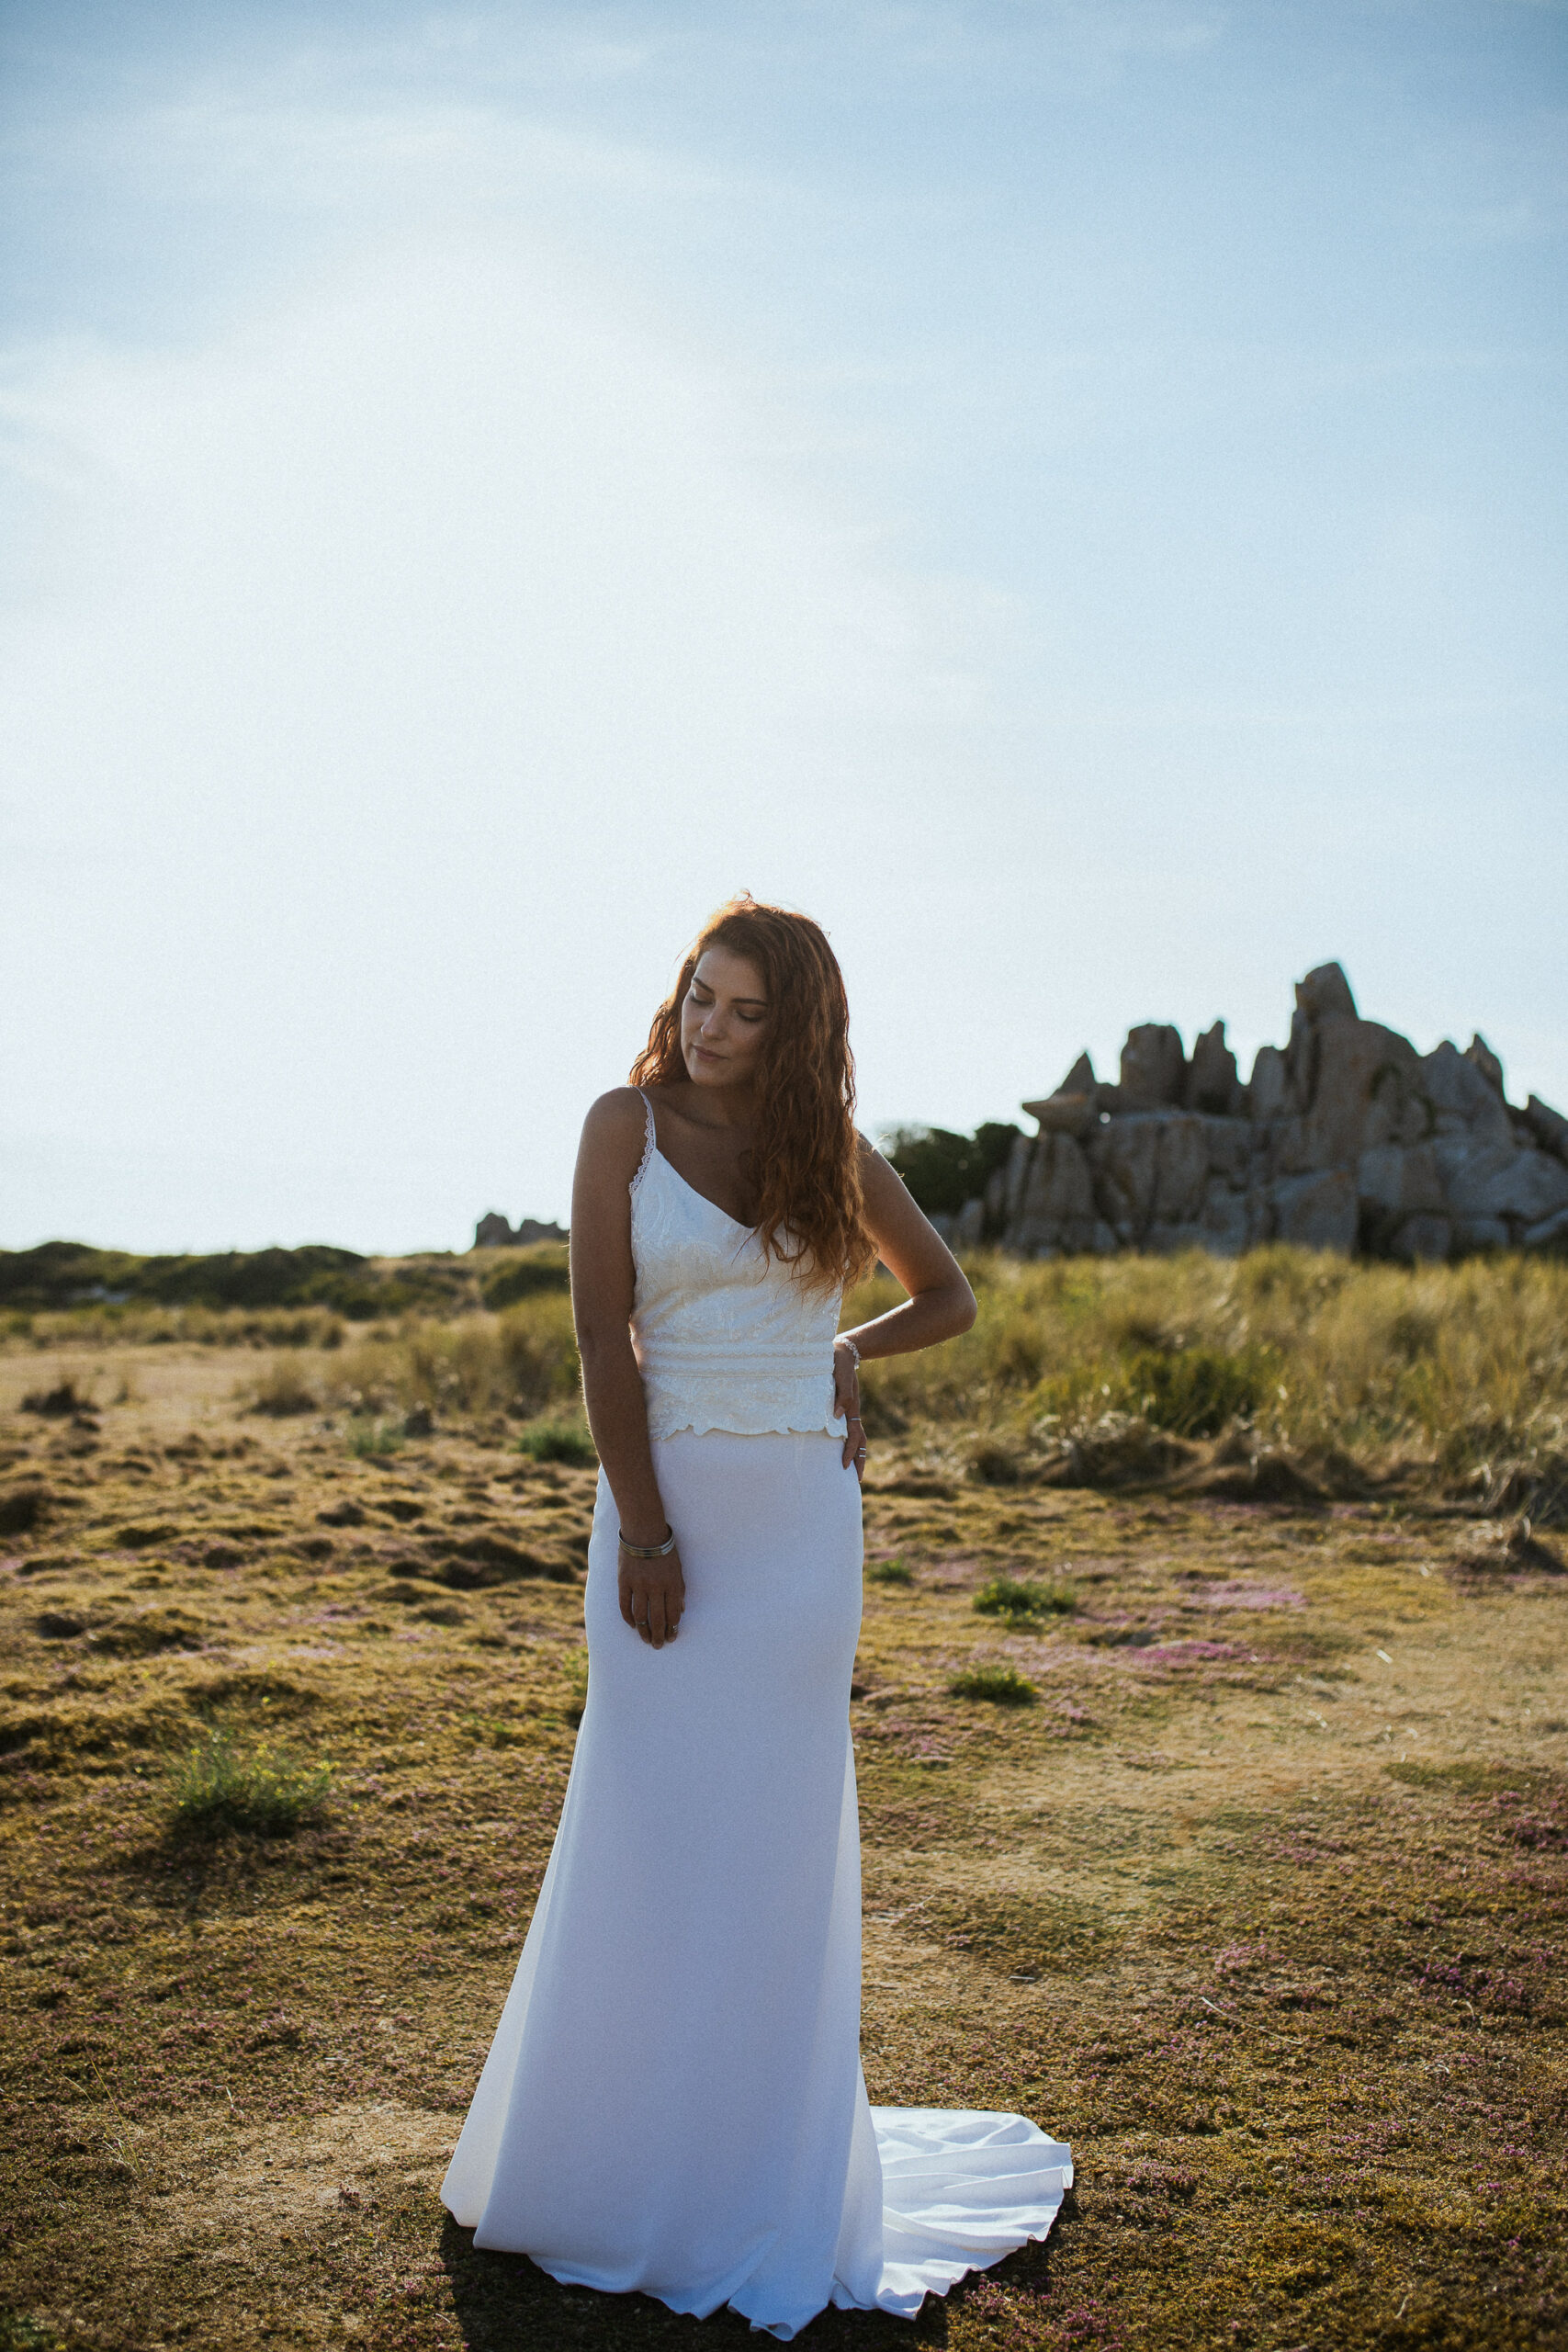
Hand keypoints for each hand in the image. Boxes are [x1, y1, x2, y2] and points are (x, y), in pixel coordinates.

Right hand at [618, 1542, 684, 1647]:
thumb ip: (679, 1590)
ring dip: (643, 1631)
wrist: (643, 1531)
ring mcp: (638, 1585)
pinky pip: (624, 1605)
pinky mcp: (623, 1582)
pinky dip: (628, 1618)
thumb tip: (680, 1611)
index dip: (672, 1629)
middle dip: (659, 1636)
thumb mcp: (678, 1568)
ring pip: (640, 1616)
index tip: (672, 1637)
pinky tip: (632, 1625)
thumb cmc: (664, 1550)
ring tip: (645, 1639)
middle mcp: (656, 1587)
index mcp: (671, 1584)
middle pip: (657, 1619)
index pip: (672, 1614)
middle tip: (658, 1646)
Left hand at [834, 1337, 866, 1485]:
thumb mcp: (839, 1374)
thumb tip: (836, 1415)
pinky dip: (850, 1442)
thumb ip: (840, 1393)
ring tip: (854, 1471)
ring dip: (857, 1454)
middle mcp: (852, 1412)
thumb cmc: (837, 1361)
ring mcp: (850, 1410)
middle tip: (857, 1479)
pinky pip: (849, 1429)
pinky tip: (843, 1448)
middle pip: (860, 1441)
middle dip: (859, 1460)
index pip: (854, 1436)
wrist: (843, 1350)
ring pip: (857, 1436)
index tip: (843, 1466)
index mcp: (851, 1407)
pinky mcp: (845, 1407)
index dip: (850, 1452)